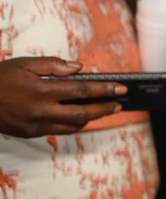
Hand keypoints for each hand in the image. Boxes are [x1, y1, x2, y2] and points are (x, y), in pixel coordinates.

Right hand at [0, 57, 126, 137]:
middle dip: (104, 109)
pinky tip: (81, 118)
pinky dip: (74, 125)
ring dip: (91, 119)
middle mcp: (41, 111)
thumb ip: (54, 65)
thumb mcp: (24, 64)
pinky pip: (59, 131)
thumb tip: (79, 68)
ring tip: (104, 110)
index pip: (82, 91)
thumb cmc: (0, 77)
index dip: (105, 90)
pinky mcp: (30, 134)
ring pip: (72, 126)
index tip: (121, 89)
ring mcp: (36, 125)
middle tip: (119, 104)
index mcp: (41, 91)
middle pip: (83, 113)